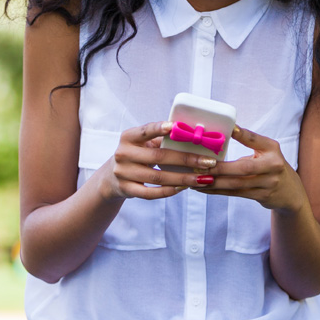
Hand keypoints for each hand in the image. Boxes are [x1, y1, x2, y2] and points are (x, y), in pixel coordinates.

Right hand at [101, 121, 220, 200]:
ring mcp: (123, 173)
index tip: (175, 126)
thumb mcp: (142, 143)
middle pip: (158, 157)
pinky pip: (150, 193)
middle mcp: (123, 153)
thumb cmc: (136, 155)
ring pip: (157, 178)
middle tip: (208, 162)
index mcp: (128, 137)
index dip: (158, 128)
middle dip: (186, 160)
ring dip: (183, 178)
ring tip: (202, 178)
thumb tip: (192, 134)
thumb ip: (160, 138)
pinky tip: (184, 188)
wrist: (111, 177)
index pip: (144, 131)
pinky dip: (168, 191)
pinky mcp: (126, 189)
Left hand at [195, 125, 308, 214]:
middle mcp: (273, 165)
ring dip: (214, 182)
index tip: (229, 128)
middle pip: (243, 168)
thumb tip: (222, 132)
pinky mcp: (262, 196)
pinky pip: (235, 194)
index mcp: (272, 149)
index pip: (255, 139)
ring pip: (236, 184)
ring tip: (195, 179)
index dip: (242, 134)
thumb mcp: (266, 151)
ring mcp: (268, 183)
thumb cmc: (271, 166)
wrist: (290, 193)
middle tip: (198, 166)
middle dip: (219, 168)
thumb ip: (249, 142)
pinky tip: (203, 188)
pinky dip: (217, 191)